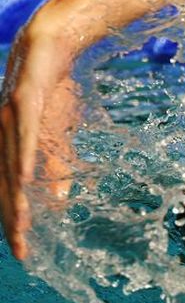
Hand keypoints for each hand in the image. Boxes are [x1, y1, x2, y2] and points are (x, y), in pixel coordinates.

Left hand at [0, 19, 77, 259]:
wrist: (52, 50)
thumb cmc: (54, 94)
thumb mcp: (58, 139)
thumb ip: (56, 170)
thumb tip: (62, 204)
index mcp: (9, 149)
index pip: (10, 194)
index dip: (14, 223)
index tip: (22, 250)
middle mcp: (1, 139)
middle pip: (4, 188)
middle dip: (11, 221)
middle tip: (20, 252)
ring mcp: (8, 122)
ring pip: (10, 168)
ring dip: (14, 200)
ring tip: (21, 228)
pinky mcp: (22, 104)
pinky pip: (23, 137)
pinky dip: (24, 159)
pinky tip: (23, 180)